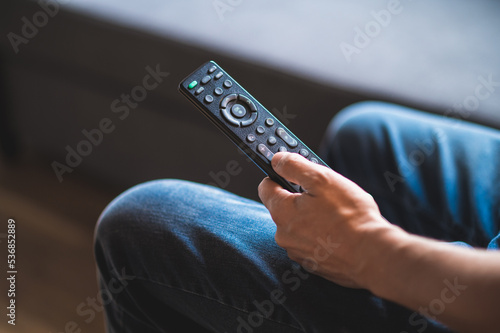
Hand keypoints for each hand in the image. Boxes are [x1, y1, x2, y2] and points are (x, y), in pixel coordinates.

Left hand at [258, 152, 399, 288]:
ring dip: (311, 216)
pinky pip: (310, 242)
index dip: (280, 175)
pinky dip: (320, 234)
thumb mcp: (322, 179)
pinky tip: (338, 231)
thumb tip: (277, 160)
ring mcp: (297, 251)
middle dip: (300, 197)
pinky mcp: (312, 264)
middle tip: (324, 194)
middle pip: (283, 207)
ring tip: (336, 214)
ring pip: (298, 225)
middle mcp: (283, 235)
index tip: (294, 171)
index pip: (266, 187)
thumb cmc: (350, 217)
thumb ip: (294, 166)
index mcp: (282, 212)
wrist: (373, 256)